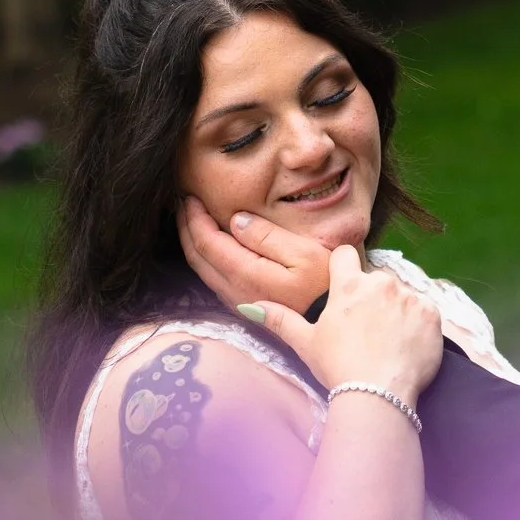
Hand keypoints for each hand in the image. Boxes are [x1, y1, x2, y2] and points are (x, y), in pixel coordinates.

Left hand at [179, 198, 333, 313]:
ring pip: (202, 270)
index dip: (194, 217)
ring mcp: (238, 301)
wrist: (336, 322)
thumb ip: (267, 236)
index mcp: (246, 273)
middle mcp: (234, 290)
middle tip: (183, 204)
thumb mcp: (303, 253)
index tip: (190, 196)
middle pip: (197, 257)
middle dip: (186, 228)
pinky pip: (213, 280)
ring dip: (192, 243)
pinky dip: (204, 258)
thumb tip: (236, 221)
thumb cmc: (327, 284)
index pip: (207, 242)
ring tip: (190, 221)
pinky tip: (210, 247)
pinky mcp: (246, 306)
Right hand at [236, 244, 443, 403]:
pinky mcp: (432, 313)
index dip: (343, 269)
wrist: (379, 394)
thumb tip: (250, 306)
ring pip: (402, 295)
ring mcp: (410, 296)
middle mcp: (380, 282)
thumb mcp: (306, 343)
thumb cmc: (338, 367)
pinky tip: (407, 346)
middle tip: (367, 330)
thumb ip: (280, 319)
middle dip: (372, 298)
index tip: (344, 289)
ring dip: (396, 311)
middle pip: (375, 280)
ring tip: (388, 341)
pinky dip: (418, 325)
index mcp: (348, 285)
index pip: (344, 255)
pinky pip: (425, 311)